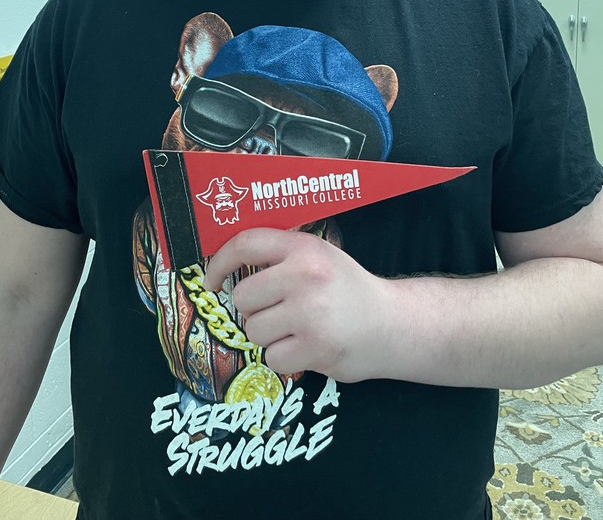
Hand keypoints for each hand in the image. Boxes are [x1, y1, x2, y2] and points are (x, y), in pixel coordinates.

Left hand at [203, 227, 391, 382]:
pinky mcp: (316, 348)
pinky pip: (272, 358)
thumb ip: (281, 255)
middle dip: (255, 309)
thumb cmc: (347, 289)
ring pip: (253, 330)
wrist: (392, 324)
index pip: (246, 244)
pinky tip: (308, 347)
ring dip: (270, 336)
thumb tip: (224, 261)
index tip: (210, 280)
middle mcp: (306, 276)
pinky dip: (285, 359)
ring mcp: (310, 313)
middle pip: (243, 297)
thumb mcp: (320, 256)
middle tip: (281, 311)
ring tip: (299, 329)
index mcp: (304, 248)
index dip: (219, 262)